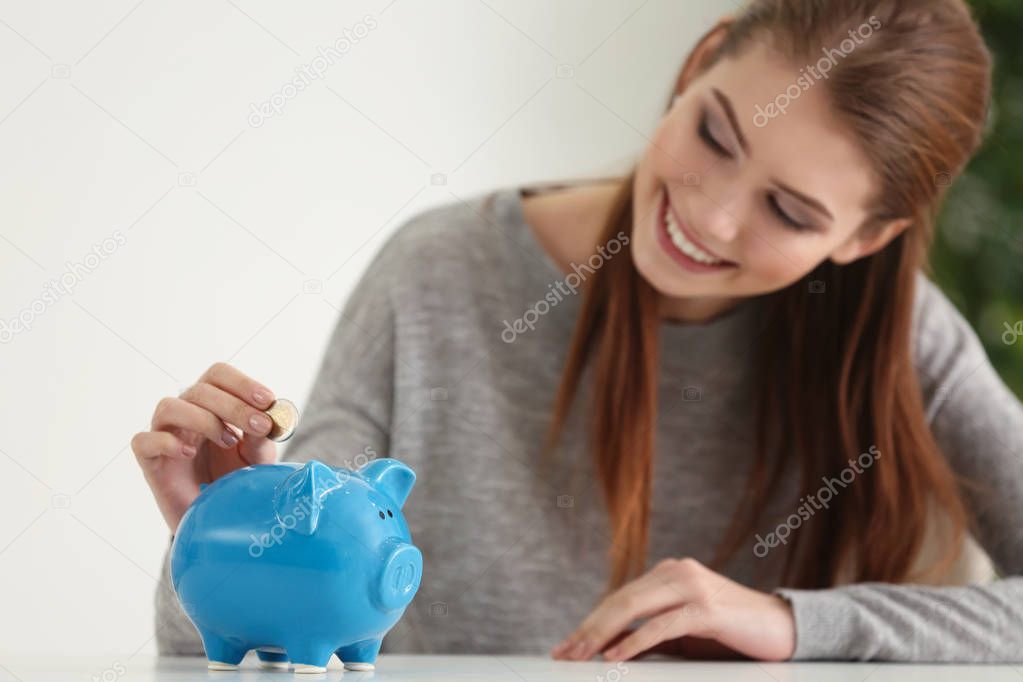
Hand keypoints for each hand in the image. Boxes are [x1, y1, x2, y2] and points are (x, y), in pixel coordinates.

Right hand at [131, 362, 278, 532]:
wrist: (214, 519)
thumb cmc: (233, 479)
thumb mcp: (256, 458)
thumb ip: (260, 438)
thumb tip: (269, 418)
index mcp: (211, 404)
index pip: (218, 375)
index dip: (242, 383)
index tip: (267, 401)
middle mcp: (185, 413)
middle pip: (200, 389)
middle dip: (235, 406)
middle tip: (259, 426)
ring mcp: (164, 434)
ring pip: (169, 406)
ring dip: (203, 419)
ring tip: (228, 442)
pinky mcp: (150, 460)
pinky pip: (144, 441)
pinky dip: (166, 442)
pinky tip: (190, 454)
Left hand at [550, 558, 794, 661]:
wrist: (784, 629)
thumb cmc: (733, 634)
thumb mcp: (685, 634)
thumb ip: (652, 635)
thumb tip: (610, 650)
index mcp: (669, 574)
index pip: (620, 598)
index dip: (590, 621)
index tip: (567, 646)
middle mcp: (677, 572)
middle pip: (621, 600)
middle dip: (588, 629)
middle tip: (564, 654)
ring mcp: (693, 586)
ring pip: (635, 607)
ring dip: (602, 634)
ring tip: (581, 656)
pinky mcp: (708, 608)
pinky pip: (663, 625)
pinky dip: (635, 641)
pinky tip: (615, 655)